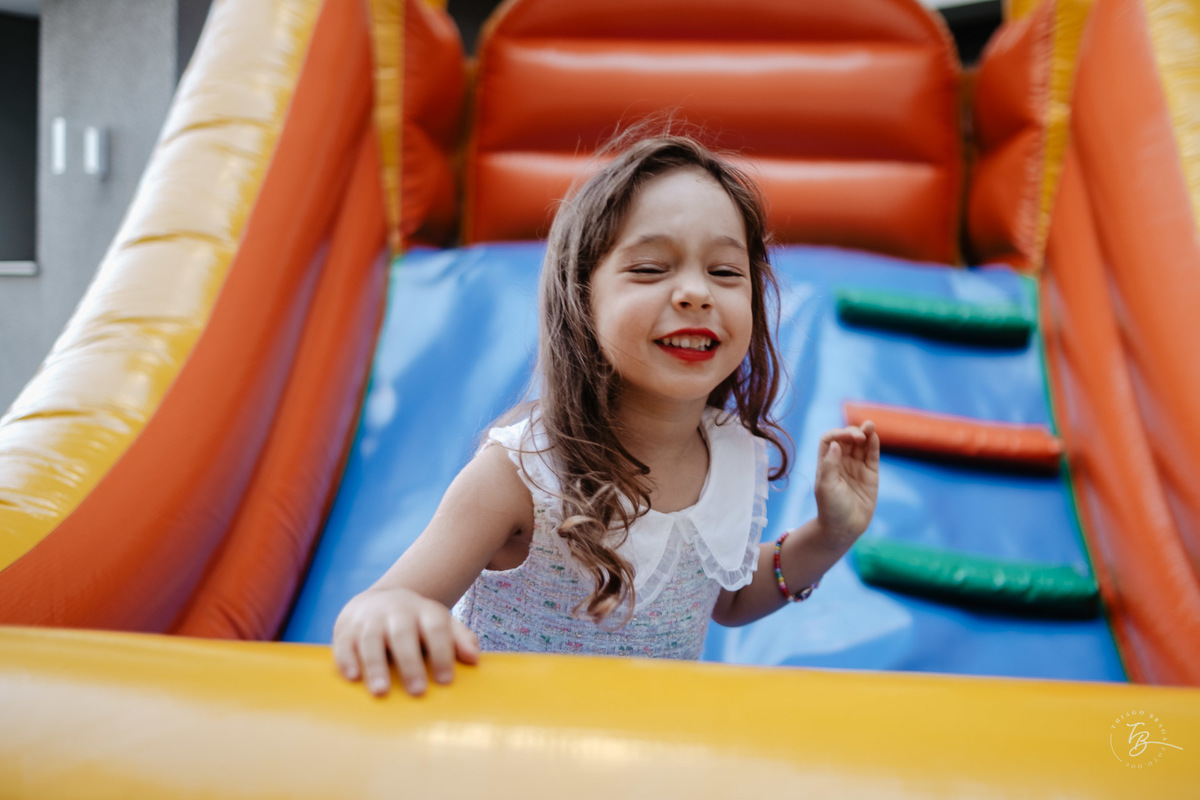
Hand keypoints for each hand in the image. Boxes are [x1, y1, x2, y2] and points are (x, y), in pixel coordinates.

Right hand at [332, 586, 479, 696]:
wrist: (379, 601)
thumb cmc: (417, 624)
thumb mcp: (440, 624)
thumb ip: (460, 639)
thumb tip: (474, 659)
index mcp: (424, 611)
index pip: (436, 627)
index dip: (442, 652)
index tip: (446, 681)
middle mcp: (396, 612)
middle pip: (403, 634)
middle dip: (410, 663)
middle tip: (418, 691)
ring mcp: (369, 619)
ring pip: (371, 639)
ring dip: (376, 666)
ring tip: (381, 692)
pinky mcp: (346, 629)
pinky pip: (344, 643)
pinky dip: (347, 659)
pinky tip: (353, 678)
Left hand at [814, 421, 879, 548]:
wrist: (844, 529)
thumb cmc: (830, 508)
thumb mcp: (825, 486)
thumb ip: (830, 464)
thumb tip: (835, 443)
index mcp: (826, 463)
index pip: (830, 440)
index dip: (838, 434)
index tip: (845, 437)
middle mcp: (841, 462)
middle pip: (847, 439)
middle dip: (852, 432)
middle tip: (859, 434)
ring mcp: (856, 467)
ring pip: (861, 445)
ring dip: (865, 433)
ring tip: (870, 425)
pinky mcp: (870, 474)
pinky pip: (872, 455)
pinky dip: (873, 444)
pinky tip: (874, 436)